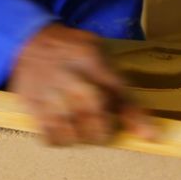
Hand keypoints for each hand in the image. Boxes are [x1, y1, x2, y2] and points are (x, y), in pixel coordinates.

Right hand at [9, 24, 157, 145]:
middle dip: (103, 129)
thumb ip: (118, 83)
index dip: (134, 116)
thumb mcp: (99, 52)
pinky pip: (48, 135)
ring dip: (81, 137)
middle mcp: (68, 75)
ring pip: (70, 130)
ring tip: (82, 130)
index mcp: (89, 58)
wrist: (30, 40)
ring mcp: (47, 91)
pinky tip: (64, 131)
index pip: (117, 91)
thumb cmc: (72, 51)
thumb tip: (140, 121)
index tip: (150, 136)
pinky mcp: (31, 104)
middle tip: (103, 130)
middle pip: (92, 113)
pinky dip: (59, 140)